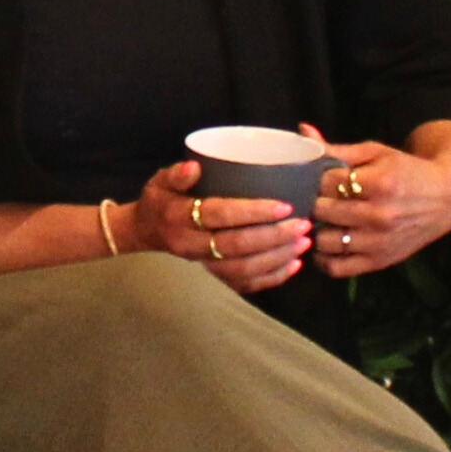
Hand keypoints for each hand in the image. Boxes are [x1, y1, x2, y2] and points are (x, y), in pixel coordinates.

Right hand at [141, 157, 308, 294]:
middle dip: (274, 237)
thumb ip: (177, 173)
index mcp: (178, 218)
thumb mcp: (160, 180)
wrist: (146, 232)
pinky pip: (244, 285)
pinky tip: (294, 265)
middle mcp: (191, 246)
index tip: (284, 206)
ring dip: (277, 257)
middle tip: (303, 224)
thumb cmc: (161, 200)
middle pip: (237, 246)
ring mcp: (203, 266)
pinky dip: (272, 278)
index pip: (219, 216)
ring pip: (244, 269)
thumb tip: (195, 166)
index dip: (252, 212)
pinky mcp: (213, 278)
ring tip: (304, 242)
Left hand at [314, 131, 450, 276]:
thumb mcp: (376, 153)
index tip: (321, 178)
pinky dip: (324, 258)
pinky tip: (326, 244)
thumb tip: (304, 131)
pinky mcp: (378, 261)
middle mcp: (379, 215)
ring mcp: (378, 242)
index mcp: (380, 183)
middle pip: (322, 210)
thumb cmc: (406, 171)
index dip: (318, 178)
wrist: (444, 199)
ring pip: (324, 241)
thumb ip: (337, 148)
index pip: (326, 183)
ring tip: (321, 220)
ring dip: (317, 230)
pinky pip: (337, 267)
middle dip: (316, 202)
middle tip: (317, 199)